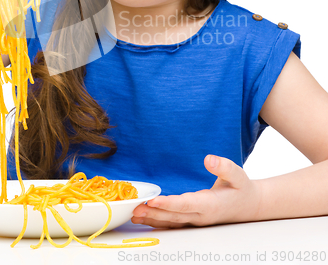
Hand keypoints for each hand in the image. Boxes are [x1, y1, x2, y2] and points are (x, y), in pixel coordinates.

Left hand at [132, 155, 262, 227]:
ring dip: (152, 219)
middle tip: (134, 208)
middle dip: (153, 213)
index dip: (168, 204)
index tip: (153, 201)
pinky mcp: (192, 220)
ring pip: (171, 222)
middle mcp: (201, 216)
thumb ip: (224, 167)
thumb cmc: (242, 189)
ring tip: (134, 214)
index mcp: (210, 205)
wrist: (249, 206)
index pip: (185, 205)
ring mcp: (196, 221)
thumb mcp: (238, 175)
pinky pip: (173, 223)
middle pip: (174, 216)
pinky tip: (145, 218)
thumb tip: (209, 159)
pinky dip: (158, 222)